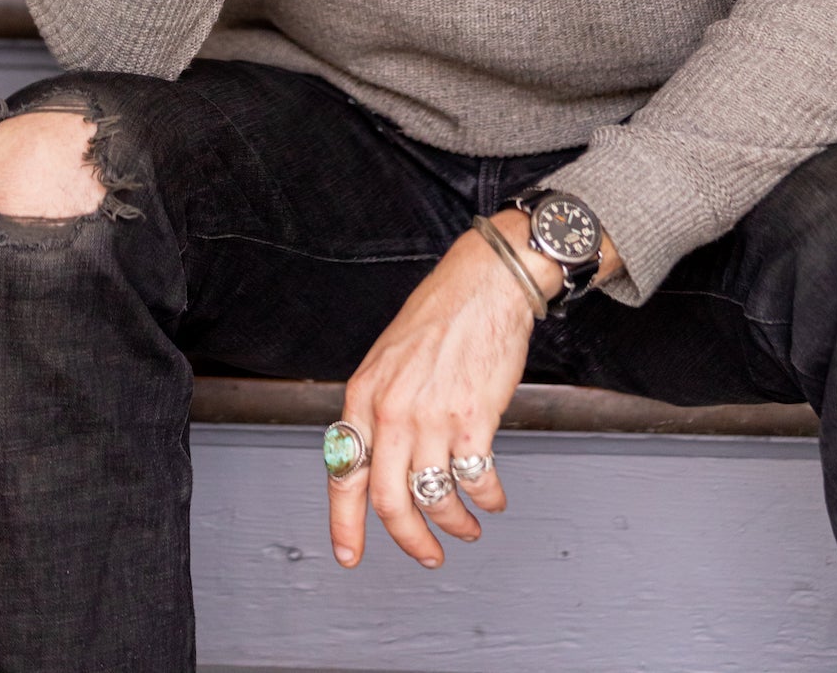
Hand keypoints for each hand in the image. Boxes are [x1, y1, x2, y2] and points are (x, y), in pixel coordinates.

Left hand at [327, 223, 555, 571]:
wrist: (486, 282)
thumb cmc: (441, 312)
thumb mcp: (388, 357)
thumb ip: (377, 406)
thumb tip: (376, 455)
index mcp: (364, 393)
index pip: (343, 473)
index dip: (344, 523)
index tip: (349, 554)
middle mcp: (393, 409)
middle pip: (389, 501)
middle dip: (409, 540)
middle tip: (425, 555)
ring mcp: (433, 416)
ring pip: (435, 499)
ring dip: (454, 525)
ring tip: (467, 527)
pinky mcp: (474, 419)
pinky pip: (477, 480)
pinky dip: (487, 498)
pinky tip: (493, 497)